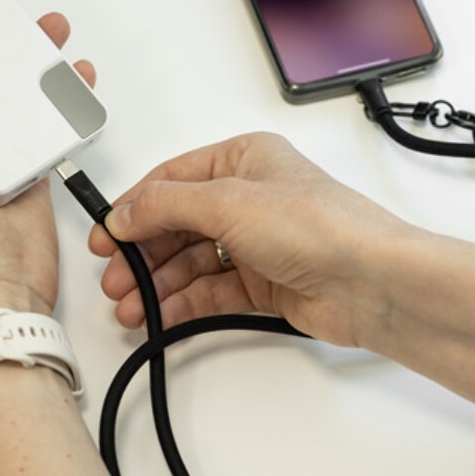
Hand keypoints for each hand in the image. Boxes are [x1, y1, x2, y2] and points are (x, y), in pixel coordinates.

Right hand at [91, 132, 416, 346]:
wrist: (369, 281)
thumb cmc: (319, 225)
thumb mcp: (228, 201)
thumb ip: (166, 206)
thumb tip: (124, 212)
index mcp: (244, 159)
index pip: (172, 180)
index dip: (134, 209)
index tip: (104, 237)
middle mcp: (250, 197)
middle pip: (177, 225)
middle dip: (143, 254)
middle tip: (116, 280)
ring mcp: (257, 242)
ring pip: (192, 262)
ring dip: (159, 285)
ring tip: (132, 308)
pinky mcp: (265, 283)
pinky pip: (211, 291)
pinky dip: (183, 304)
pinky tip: (161, 317)